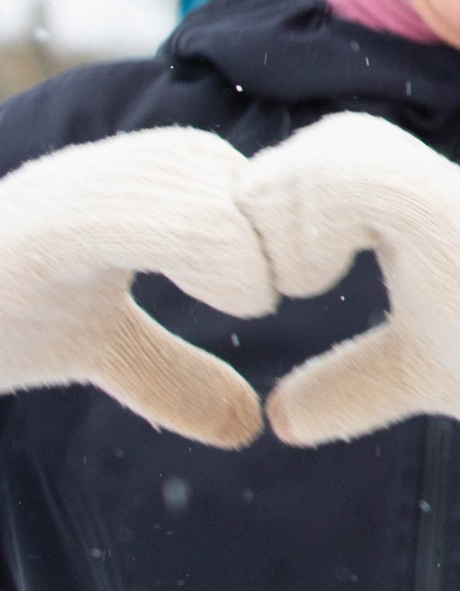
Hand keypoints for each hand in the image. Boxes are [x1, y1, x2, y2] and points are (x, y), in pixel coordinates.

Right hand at [0, 130, 279, 446]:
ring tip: (247, 296)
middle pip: (233, 169)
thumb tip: (246, 421)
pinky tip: (224, 295)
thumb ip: (166, 372)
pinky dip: (210, 249)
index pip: (242, 176)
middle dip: (280, 231)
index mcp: (129, 191)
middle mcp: (105, 174)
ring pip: (202, 178)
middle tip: (272, 292)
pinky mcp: (41, 224)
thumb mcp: (95, 348)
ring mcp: (69, 191)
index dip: (286, 225)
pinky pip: (150, 212)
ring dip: (247, 244)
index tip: (287, 287)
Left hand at [241, 114, 459, 503]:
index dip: (263, 222)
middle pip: (307, 147)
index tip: (268, 294)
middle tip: (277, 290)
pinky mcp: (449, 208)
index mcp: (403, 209)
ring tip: (297, 286)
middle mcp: (419, 183)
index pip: (303, 168)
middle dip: (266, 216)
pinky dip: (313, 225)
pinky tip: (321, 282)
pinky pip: (354, 177)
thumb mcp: (402, 373)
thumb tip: (280, 415)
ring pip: (328, 148)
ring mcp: (437, 189)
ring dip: (287, 220)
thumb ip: (346, 379)